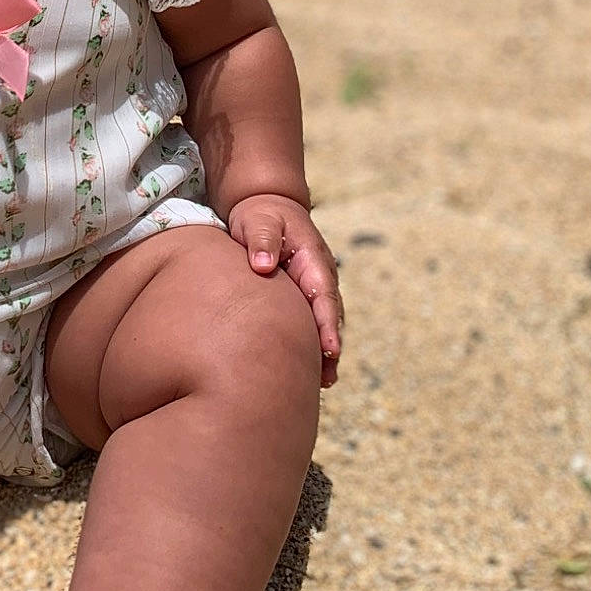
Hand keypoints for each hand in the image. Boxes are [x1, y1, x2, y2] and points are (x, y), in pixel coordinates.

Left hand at [227, 193, 343, 387]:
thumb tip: (263, 265)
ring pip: (323, 323)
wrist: (266, 208)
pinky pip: (311, 323)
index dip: (327, 325)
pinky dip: (312, 344)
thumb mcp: (259, 221)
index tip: (330, 349)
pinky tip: (307, 370)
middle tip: (327, 378)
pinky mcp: (304, 297)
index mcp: (313, 260)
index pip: (324, 297)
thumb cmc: (262, 215)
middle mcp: (321, 277)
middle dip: (331, 347)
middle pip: (330, 317)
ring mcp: (314, 288)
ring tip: (322, 382)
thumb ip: (262, 240)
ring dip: (324, 351)